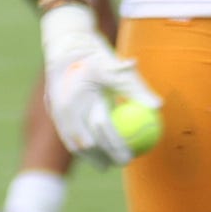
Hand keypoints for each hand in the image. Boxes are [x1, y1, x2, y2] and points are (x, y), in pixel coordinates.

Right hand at [40, 0, 162, 165]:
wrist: (66, 45)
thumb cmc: (98, 57)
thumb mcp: (118, 68)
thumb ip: (136, 87)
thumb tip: (158, 107)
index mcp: (82, 93)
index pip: (101, 126)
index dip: (116, 144)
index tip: (130, 156)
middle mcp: (65, 105)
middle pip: (84, 141)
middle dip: (102, 156)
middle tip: (122, 164)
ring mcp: (55, 109)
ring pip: (72, 140)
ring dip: (89, 156)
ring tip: (106, 166)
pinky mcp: (52, 110)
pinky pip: (67, 133)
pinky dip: (80, 146)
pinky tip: (93, 155)